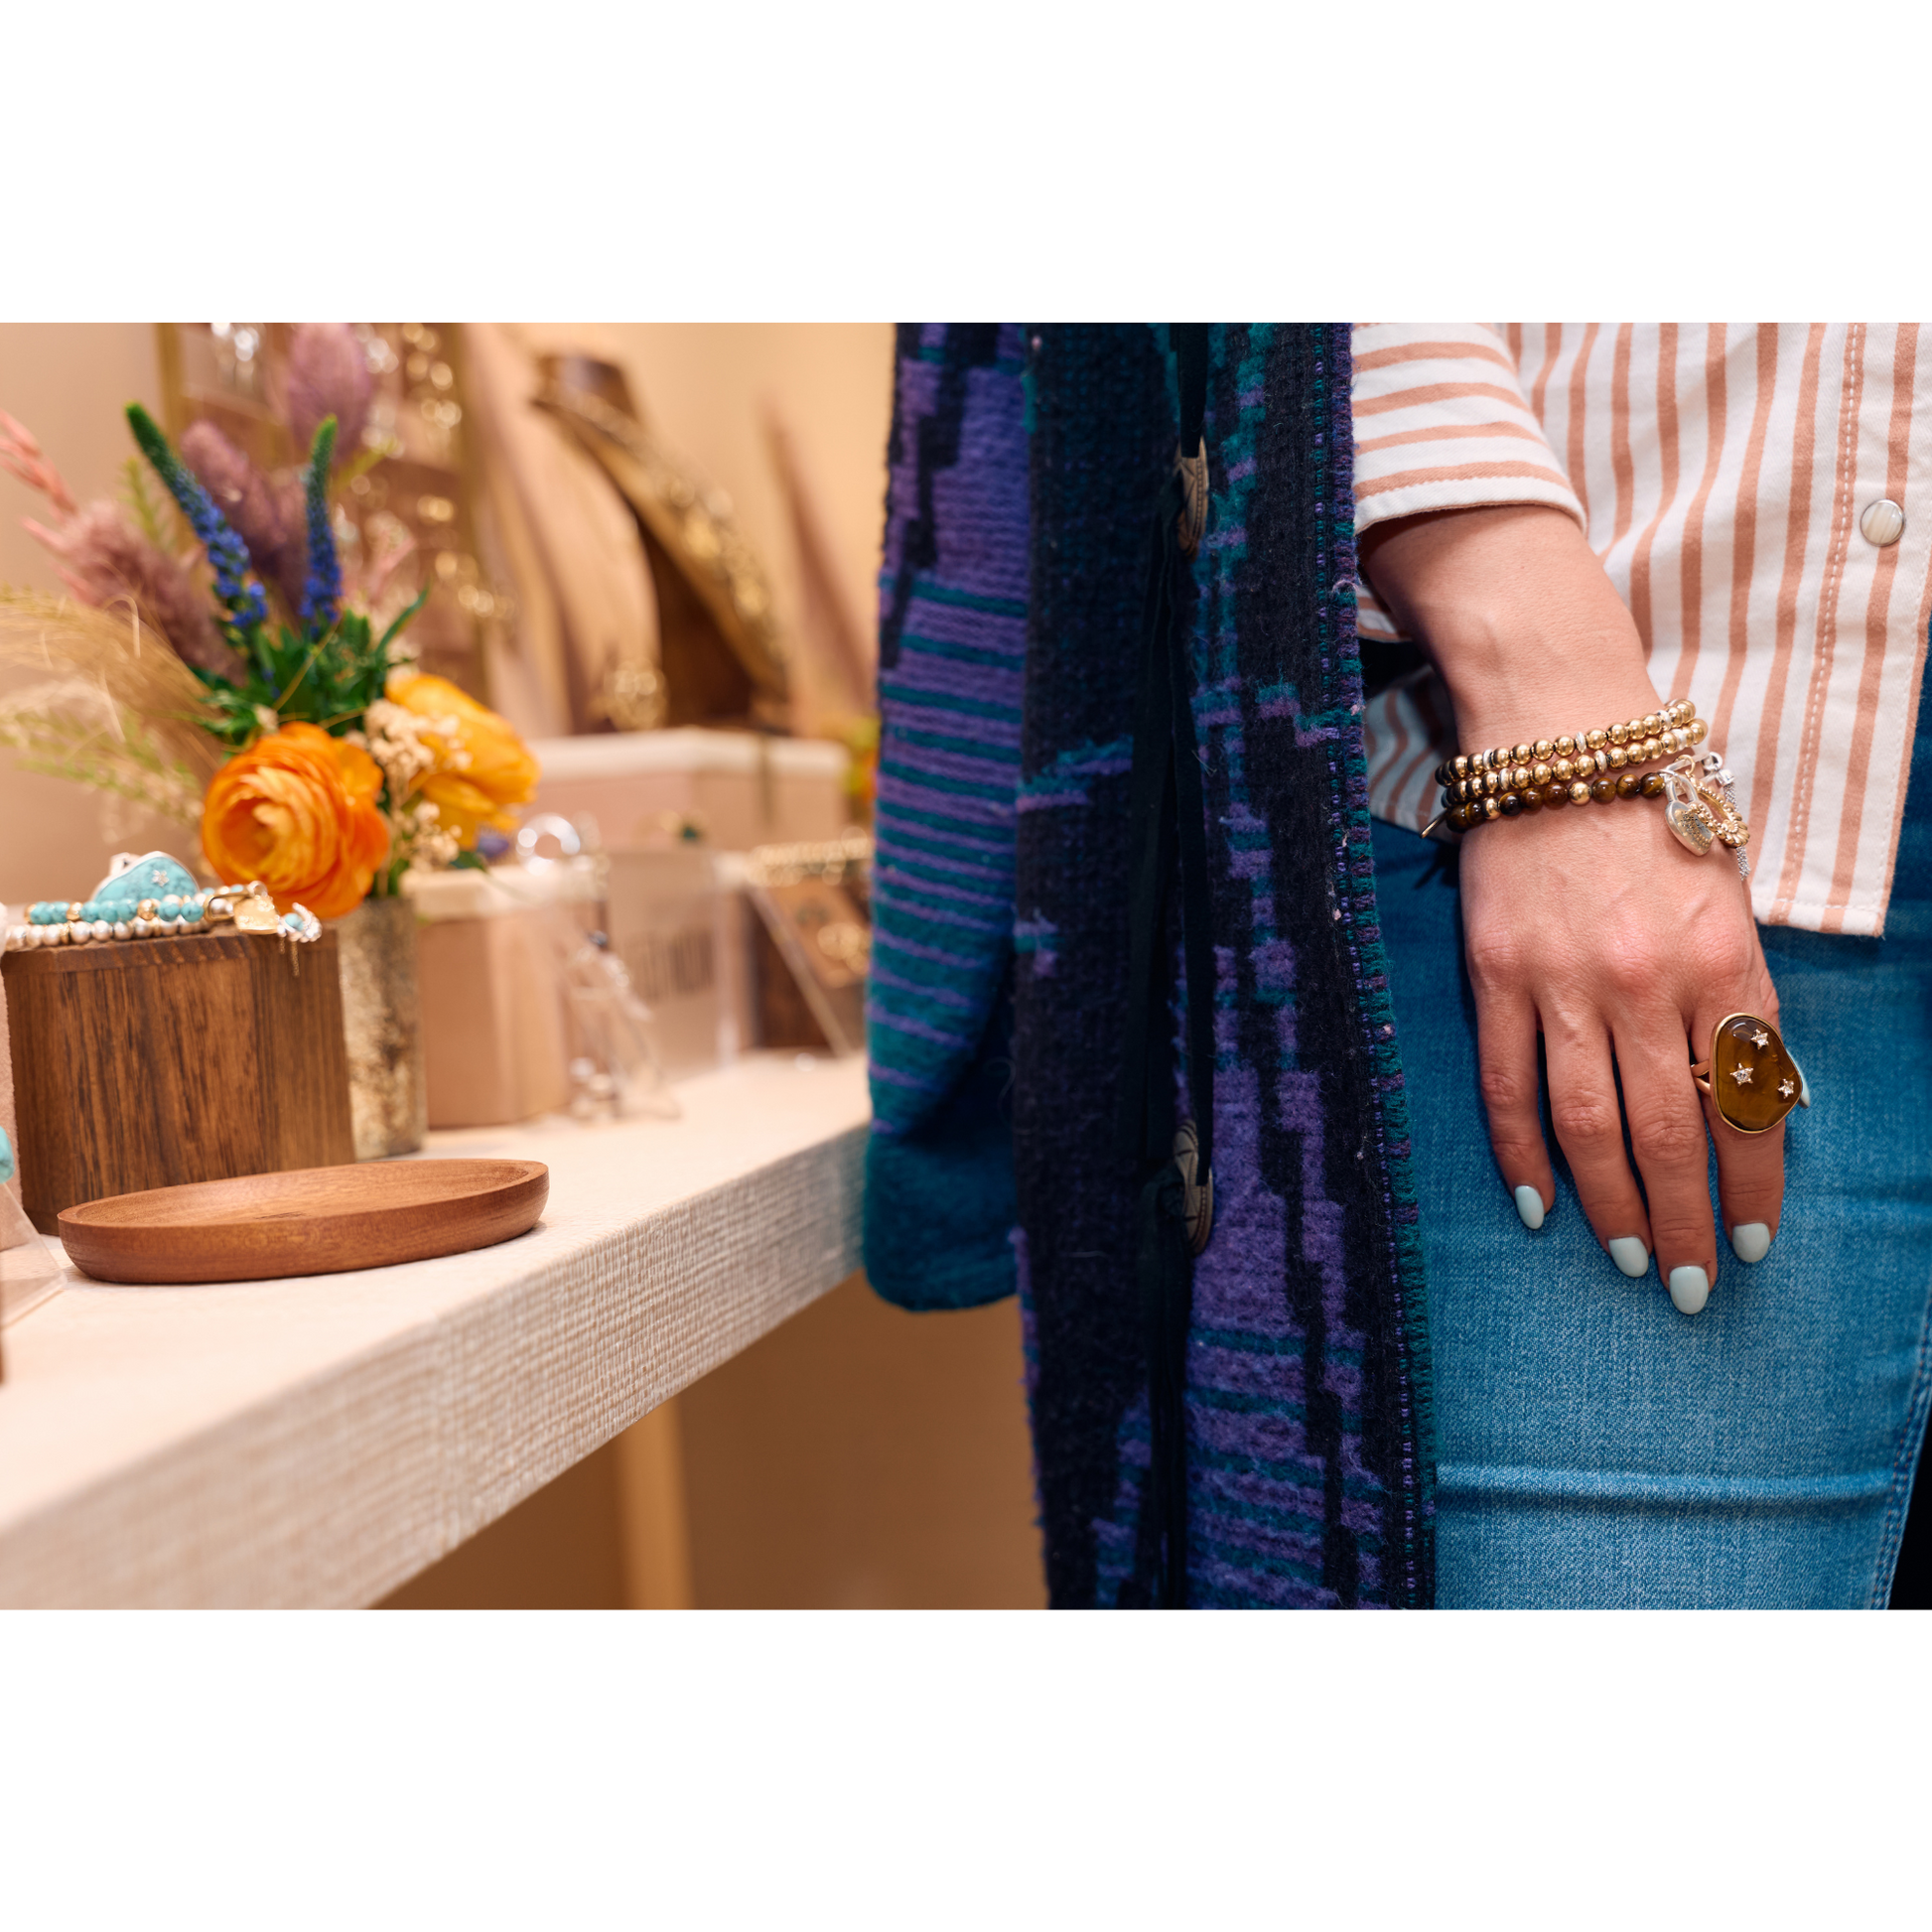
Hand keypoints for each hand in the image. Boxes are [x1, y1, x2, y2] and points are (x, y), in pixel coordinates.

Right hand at [1362, 506, 1783, 1310]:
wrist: (1560, 735)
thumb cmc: (1656, 809)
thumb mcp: (1728, 894)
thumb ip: (1738, 992)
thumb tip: (1750, 1100)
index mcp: (1724, 958)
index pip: (1750, 1103)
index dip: (1757, 1183)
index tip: (1758, 1237)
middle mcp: (1647, 980)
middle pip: (1671, 1134)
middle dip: (1689, 1222)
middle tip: (1697, 1285)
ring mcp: (1563, 982)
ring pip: (1591, 1125)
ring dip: (1613, 1206)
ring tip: (1632, 1260)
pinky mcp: (1496, 975)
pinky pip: (1508, 1085)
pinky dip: (1523, 1154)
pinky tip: (1541, 1205)